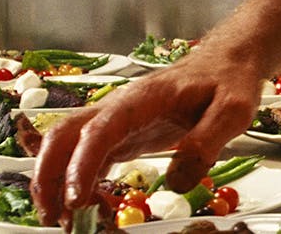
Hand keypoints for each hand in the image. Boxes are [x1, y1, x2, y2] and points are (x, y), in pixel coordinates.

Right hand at [32, 52, 260, 228]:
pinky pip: (89, 159)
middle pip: (64, 136)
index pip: (99, 130)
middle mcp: (120, 109)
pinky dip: (81, 184)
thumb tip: (177, 183)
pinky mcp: (123, 136)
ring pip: (69, 148)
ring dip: (59, 183)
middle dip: (48, 175)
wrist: (226, 63)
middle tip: (53, 216)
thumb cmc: (228, 80)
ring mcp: (117, 122)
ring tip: (68, 220)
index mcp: (143, 99)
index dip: (82, 164)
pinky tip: (91, 206)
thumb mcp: (232, 110)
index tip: (76, 198)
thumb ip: (206, 142)